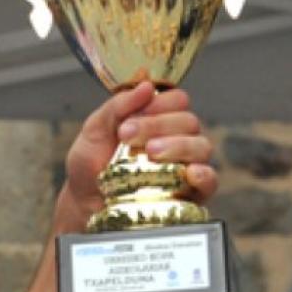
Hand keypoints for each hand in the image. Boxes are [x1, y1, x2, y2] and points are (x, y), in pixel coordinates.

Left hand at [58, 82, 216, 233]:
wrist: (81, 204)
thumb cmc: (90, 166)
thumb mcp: (95, 131)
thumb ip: (117, 107)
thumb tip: (146, 87)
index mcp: (160, 119)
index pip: (177, 101)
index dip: (159, 104)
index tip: (129, 118)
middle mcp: (179, 139)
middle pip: (189, 121)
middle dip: (159, 125)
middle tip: (127, 136)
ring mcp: (186, 165)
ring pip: (201, 147)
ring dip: (178, 146)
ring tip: (151, 152)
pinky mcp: (190, 193)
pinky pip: (210, 181)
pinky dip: (204, 175)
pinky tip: (190, 173)